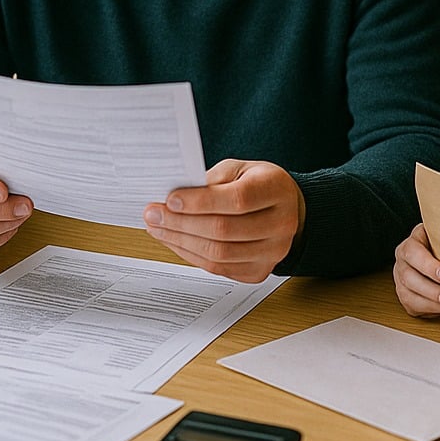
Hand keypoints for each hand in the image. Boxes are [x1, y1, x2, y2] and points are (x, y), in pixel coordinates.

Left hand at [143, 159, 302, 282]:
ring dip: (181, 242)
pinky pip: (218, 268)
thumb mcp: (239, 169)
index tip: (171, 199)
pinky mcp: (258, 271)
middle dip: (181, 223)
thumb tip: (173, 197)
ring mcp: (272, 252)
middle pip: (224, 231)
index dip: (201, 202)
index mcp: (276, 190)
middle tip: (154, 214)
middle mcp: (281, 224)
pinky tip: (175, 241)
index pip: (238, 200)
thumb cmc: (258, 185)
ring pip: (219, 254)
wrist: (286, 209)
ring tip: (158, 228)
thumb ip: (211, 181)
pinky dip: (191, 255)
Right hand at [393, 223, 439, 316]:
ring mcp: (401, 279)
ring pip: (408, 294)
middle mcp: (403, 261)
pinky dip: (431, 309)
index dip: (429, 266)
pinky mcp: (406, 295)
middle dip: (432, 290)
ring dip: (432, 303)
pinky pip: (413, 306)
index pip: (413, 252)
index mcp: (412, 243)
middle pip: (408, 277)